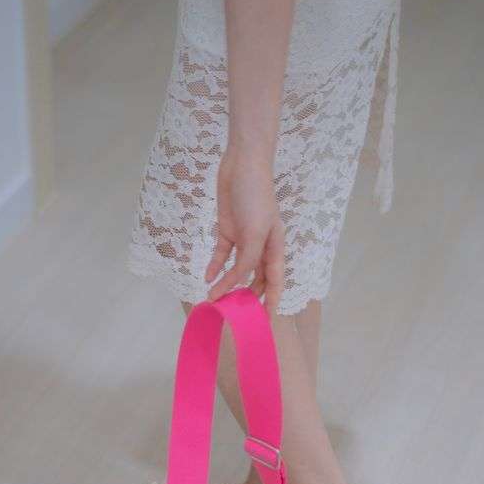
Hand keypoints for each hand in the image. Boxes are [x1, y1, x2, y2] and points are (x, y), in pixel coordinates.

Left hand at [204, 145, 284, 310]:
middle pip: (256, 277)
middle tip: (236, 315)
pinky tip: (208, 279)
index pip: (275, 279)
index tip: (266, 318)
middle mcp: (261, 245)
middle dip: (247, 295)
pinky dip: (215, 266)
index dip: (273, 299)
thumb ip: (248, 259)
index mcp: (275, 246)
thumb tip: (237, 281)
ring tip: (217, 300)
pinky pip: (221, 255)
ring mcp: (243, 238)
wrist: (242, 165)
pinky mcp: (227, 230)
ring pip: (237, 269)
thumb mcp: (255, 232)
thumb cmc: (256, 197)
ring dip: (228, 284)